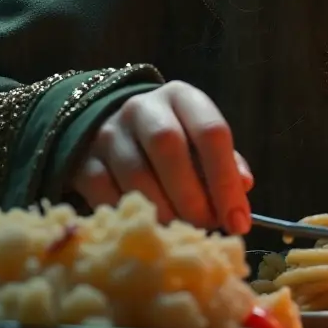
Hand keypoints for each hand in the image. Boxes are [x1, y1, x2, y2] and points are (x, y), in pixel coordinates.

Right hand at [68, 80, 253, 233]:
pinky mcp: (83, 160)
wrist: (107, 125)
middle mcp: (143, 107)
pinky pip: (105, 194)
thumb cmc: (171, 138)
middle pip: (168, 145)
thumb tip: (243, 185)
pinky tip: (147, 228)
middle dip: (192, 194)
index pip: (210, 131)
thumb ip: (224, 160)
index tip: (238, 220)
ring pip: (136, 173)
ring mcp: (109, 132)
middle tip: (205, 224)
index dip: (226, 179)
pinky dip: (131, 216)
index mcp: (181, 97)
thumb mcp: (199, 137)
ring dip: (163, 210)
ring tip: (180, 231)